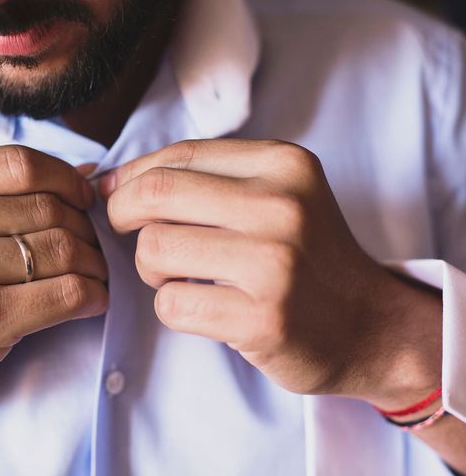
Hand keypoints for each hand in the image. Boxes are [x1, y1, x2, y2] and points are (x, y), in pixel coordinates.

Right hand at [0, 145, 107, 430]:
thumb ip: (0, 193)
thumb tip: (85, 174)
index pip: (19, 164)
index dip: (66, 179)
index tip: (84, 198)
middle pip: (47, 207)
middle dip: (85, 227)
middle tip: (92, 246)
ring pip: (64, 248)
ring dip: (94, 263)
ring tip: (94, 274)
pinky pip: (67, 292)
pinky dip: (93, 295)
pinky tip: (93, 300)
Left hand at [101, 139, 441, 407]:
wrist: (370, 327)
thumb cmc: (307, 259)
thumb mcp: (277, 197)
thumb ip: (207, 180)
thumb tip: (113, 181)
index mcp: (283, 164)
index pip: (178, 155)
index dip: (131, 177)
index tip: (115, 196)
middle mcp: (282, 205)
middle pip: (155, 195)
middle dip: (122, 215)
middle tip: (133, 235)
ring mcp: (275, 263)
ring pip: (154, 249)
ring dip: (150, 268)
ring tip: (179, 276)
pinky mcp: (263, 319)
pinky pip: (170, 304)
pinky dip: (171, 307)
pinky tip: (201, 307)